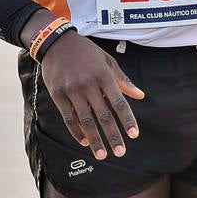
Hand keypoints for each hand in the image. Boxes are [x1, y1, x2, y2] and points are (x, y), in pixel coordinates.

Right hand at [39, 31, 144, 159]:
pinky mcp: (57, 94)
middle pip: (103, 115)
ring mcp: (71, 90)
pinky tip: (84, 141)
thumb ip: (123, 80)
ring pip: (85, 120)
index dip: (127, 120)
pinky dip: (76, 131)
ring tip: (102, 155)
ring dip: (95, 139)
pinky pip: (68, 117)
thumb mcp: (108, 61)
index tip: (134, 135)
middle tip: (120, 152)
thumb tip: (140, 95)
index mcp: (104, 75)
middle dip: (113, 135)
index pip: (119, 102)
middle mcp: (88, 84)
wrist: (56, 42)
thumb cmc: (86, 52)